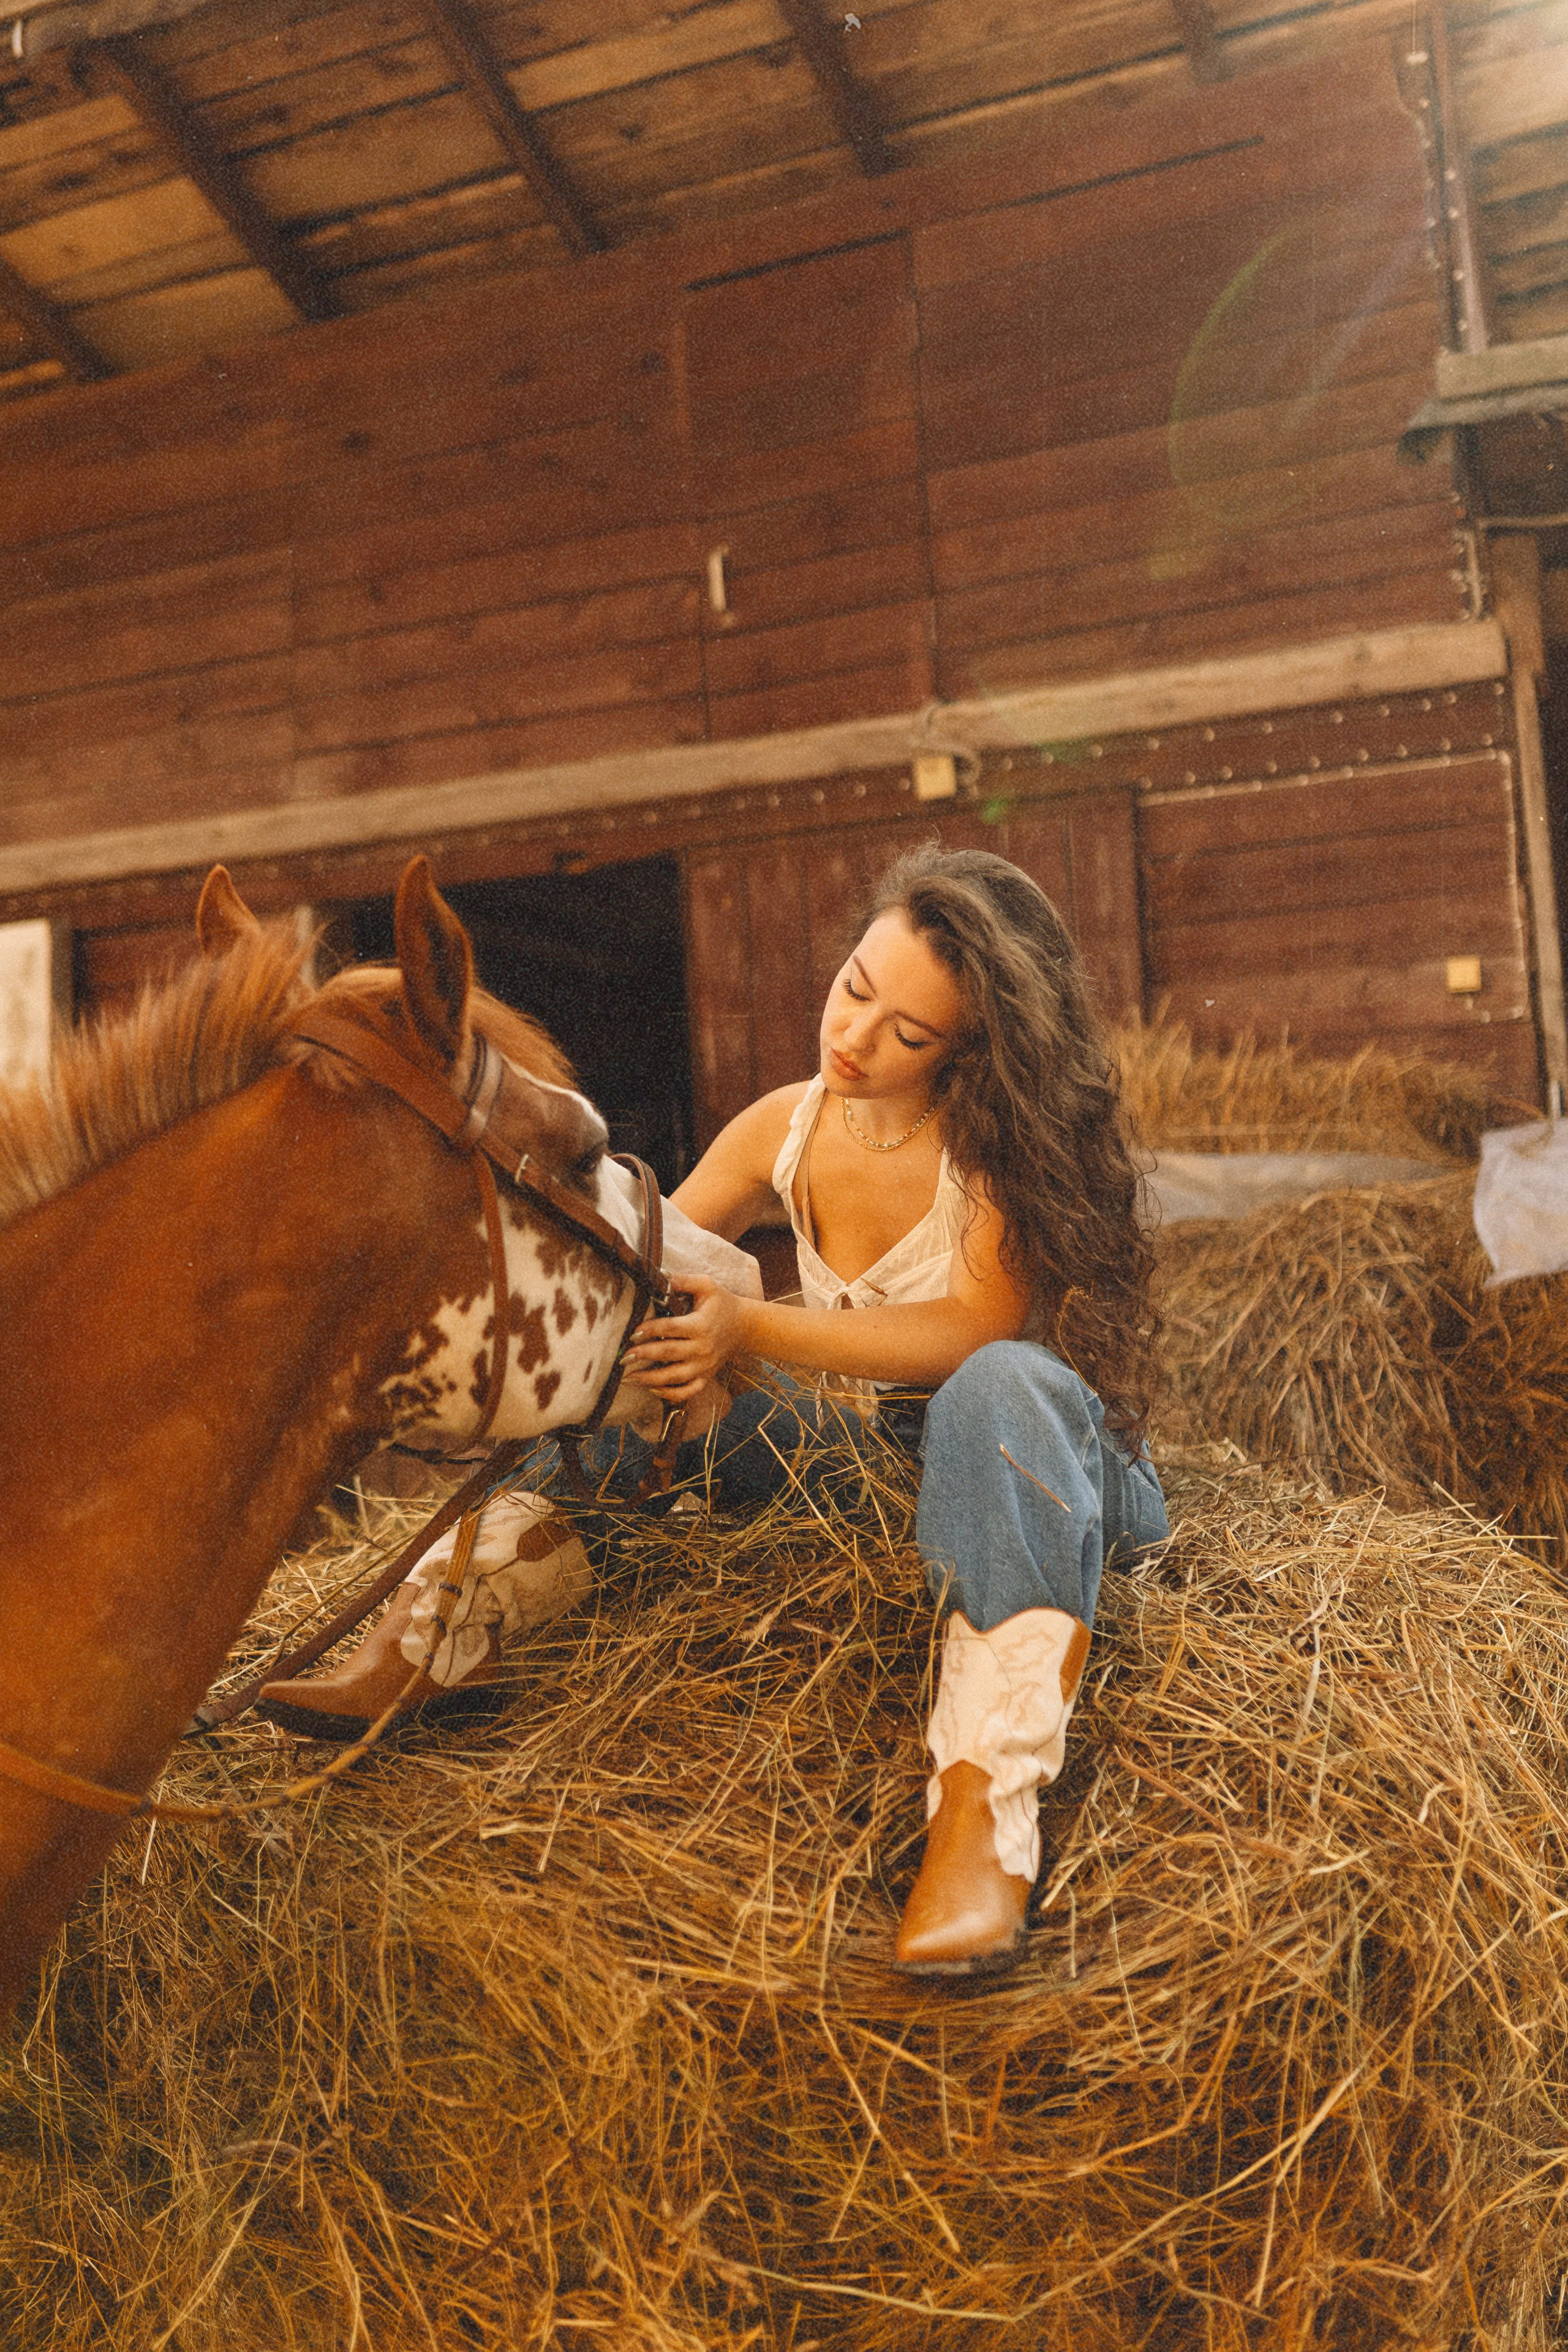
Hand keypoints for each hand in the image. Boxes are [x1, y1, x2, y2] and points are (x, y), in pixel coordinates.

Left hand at [620, 1273, 748, 1402]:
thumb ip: (683, 1280)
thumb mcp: (707, 1286)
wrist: (745, 1327)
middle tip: (623, 1357)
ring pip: (676, 1377)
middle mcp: (703, 1348)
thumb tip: (660, 1275)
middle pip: (669, 1354)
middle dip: (644, 1356)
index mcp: (701, 1325)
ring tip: (629, 1379)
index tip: (633, 1333)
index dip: (650, 1331)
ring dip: (651, 1380)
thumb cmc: (722, 1303)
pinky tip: (652, 1390)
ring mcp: (705, 1366)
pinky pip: (688, 1391)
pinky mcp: (706, 1376)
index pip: (671, 1329)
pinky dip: (670, 1394)